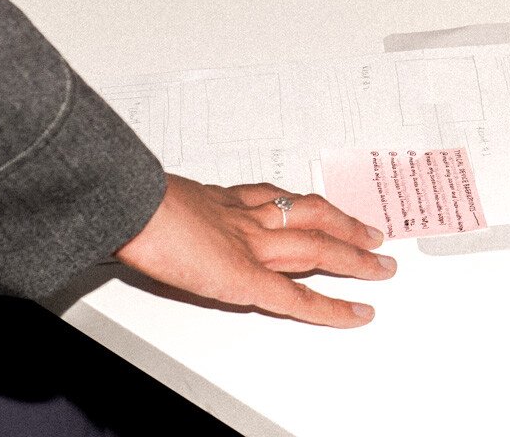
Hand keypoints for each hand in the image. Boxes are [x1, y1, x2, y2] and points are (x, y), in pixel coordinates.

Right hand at [114, 175, 393, 327]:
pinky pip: (297, 296)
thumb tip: (146, 220)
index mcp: (222, 200)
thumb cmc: (129, 197)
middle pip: (310, 217)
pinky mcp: (247, 278)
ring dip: (354, 256)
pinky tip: (354, 313)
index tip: (320, 209)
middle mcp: (246, 218)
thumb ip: (162, 212)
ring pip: (318, 247)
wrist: (129, 202)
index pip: (274, 199)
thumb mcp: (148, 197)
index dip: (301, 205)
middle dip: (345, 226)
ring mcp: (252, 247)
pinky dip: (330, 307)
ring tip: (379, 265)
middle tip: (371, 233)